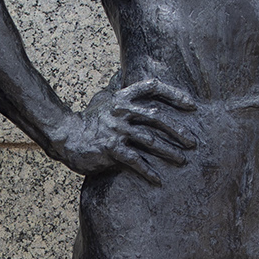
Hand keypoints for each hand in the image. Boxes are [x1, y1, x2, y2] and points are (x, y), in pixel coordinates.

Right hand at [50, 78, 197, 183]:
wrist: (65, 136)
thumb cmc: (89, 121)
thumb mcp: (104, 101)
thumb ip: (119, 93)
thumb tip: (126, 79)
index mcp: (123, 98)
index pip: (152, 88)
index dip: (174, 94)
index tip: (191, 105)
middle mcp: (121, 111)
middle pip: (157, 116)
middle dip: (178, 130)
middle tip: (193, 142)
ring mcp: (116, 130)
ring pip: (150, 140)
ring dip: (169, 152)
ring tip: (182, 160)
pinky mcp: (110, 149)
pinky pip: (135, 160)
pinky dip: (148, 171)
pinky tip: (158, 179)